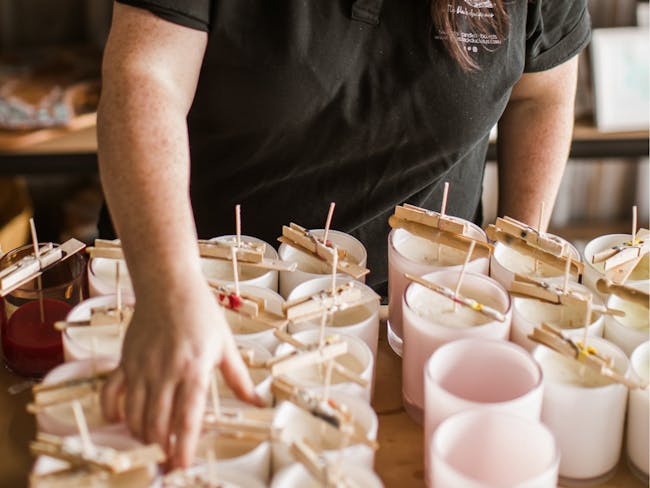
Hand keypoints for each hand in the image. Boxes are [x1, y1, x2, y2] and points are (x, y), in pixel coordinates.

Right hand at [101, 276, 261, 466]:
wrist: (169, 284)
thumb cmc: (200, 312)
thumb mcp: (226, 345)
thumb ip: (239, 379)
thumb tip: (258, 403)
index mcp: (194, 368)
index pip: (187, 418)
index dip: (184, 447)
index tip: (182, 466)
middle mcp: (165, 371)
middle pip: (158, 424)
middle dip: (161, 450)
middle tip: (167, 464)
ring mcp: (141, 367)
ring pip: (135, 415)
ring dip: (142, 436)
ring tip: (153, 446)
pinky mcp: (125, 360)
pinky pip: (112, 394)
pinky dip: (113, 414)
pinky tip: (123, 423)